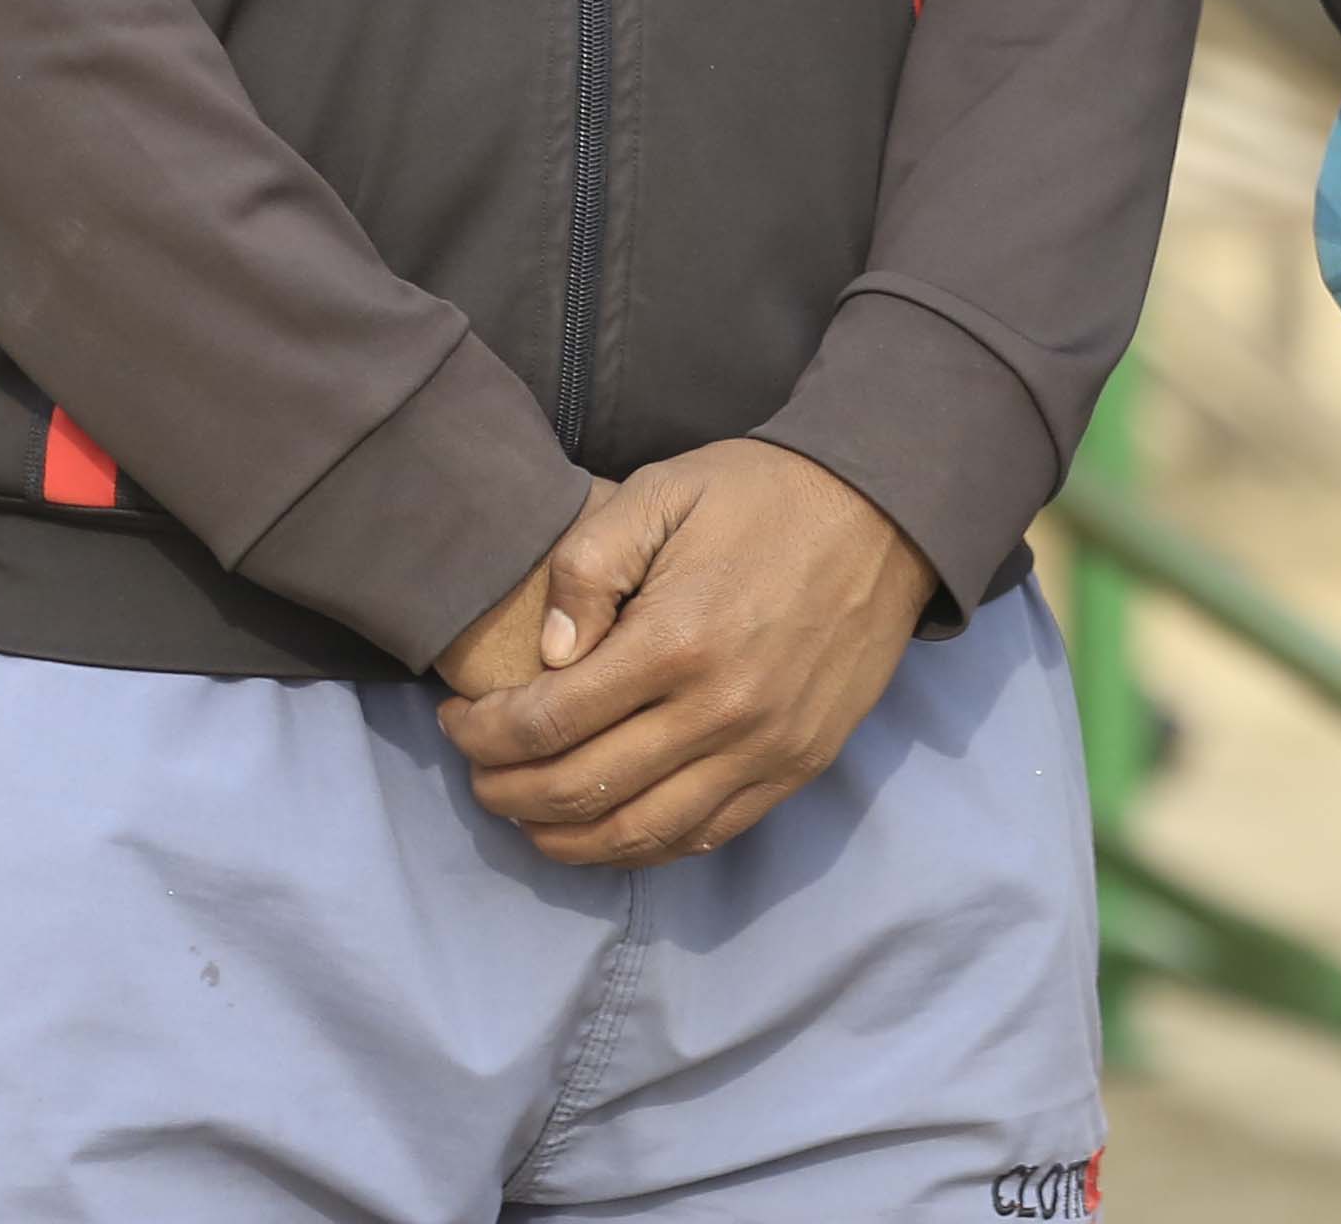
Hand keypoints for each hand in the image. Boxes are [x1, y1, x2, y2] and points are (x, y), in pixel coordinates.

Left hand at [435, 441, 932, 867]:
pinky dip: (641, 847)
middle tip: (477, 772)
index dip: (484, 735)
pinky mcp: (798, 767)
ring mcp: (765, 750)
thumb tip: (548, 656)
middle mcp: (720, 713)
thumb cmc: (760, 494)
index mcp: (676, 641)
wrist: (883, 513)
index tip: (457, 721)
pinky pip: (705, 836)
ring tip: (525, 812)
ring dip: (565, 838)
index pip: (548, 723)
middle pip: (581, 792)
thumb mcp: (660, 493)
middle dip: (506, 792)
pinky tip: (604, 829)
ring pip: (640, 835)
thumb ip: (587, 567)